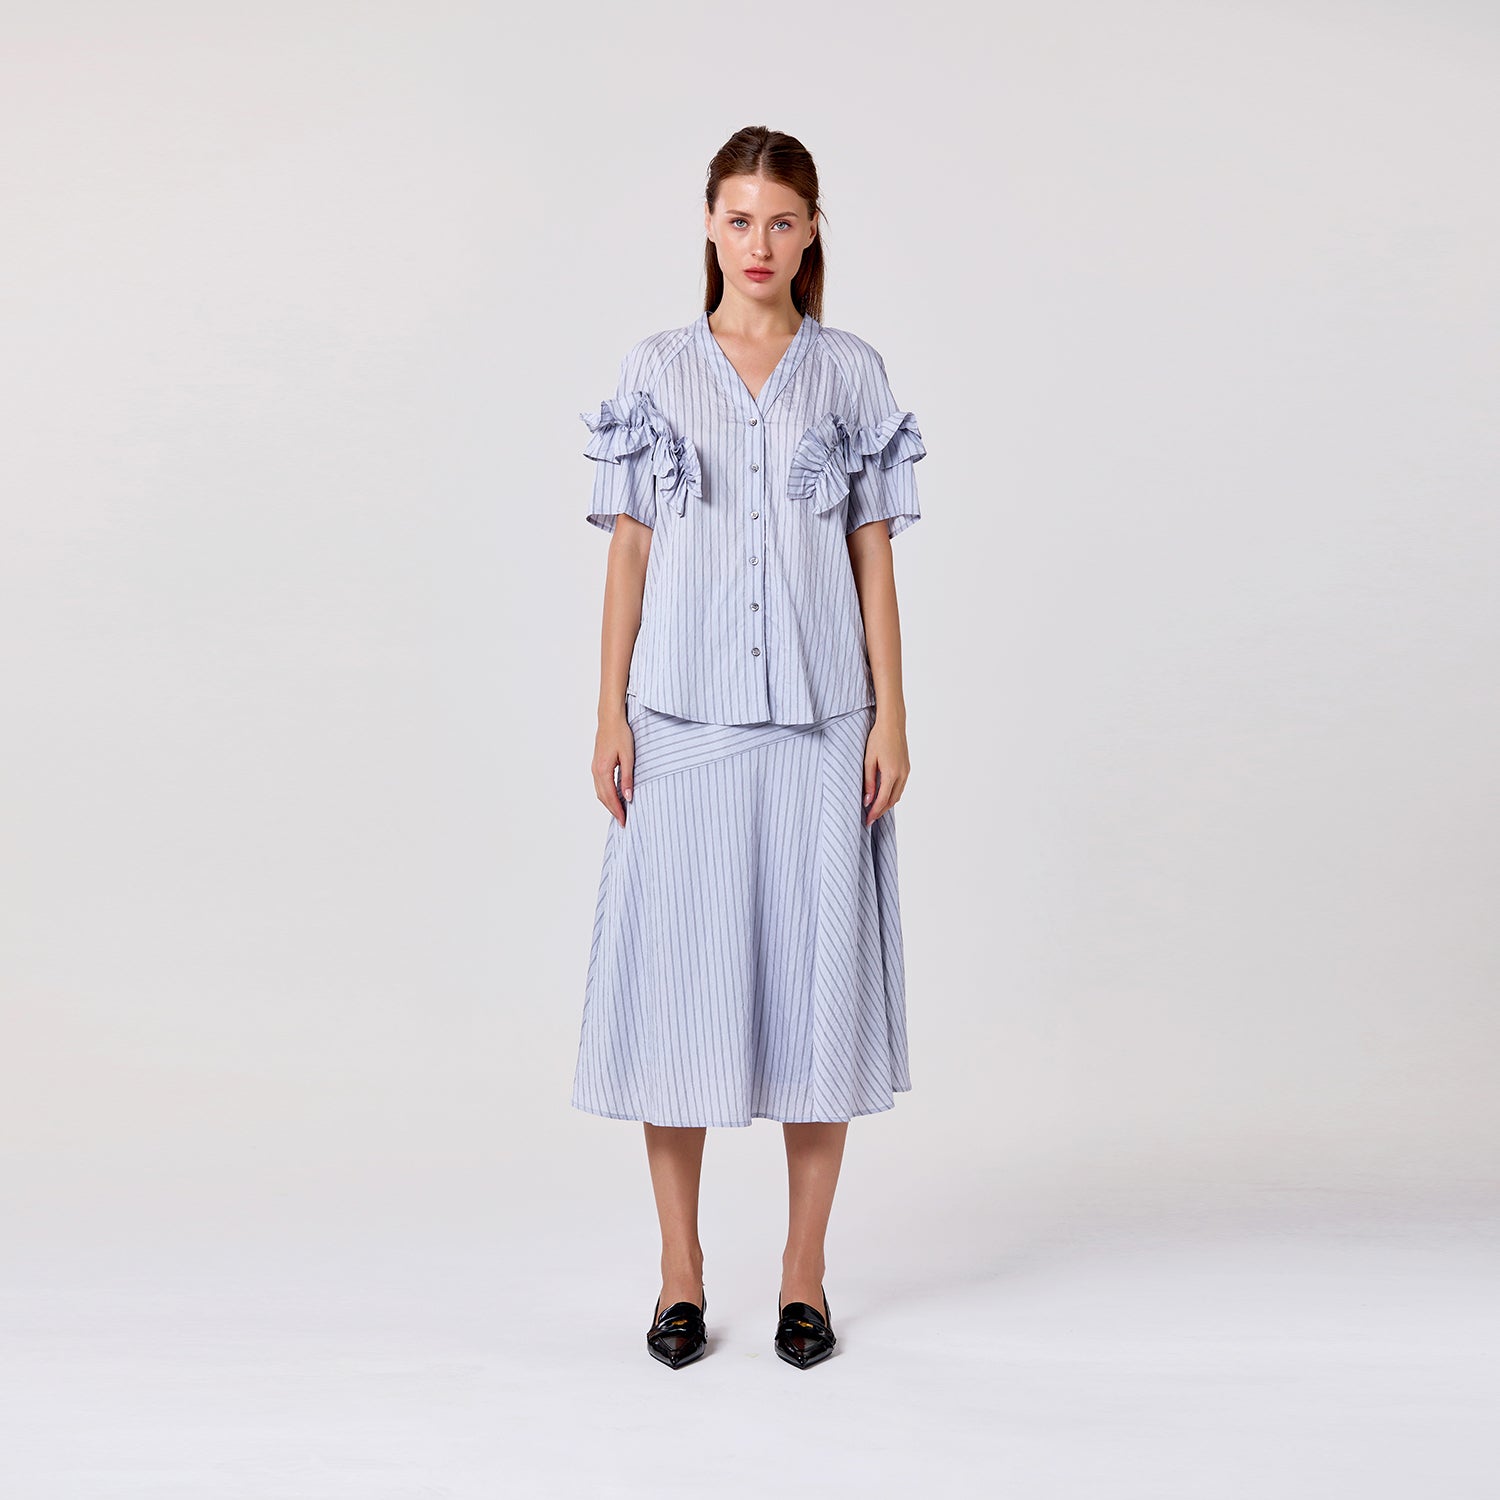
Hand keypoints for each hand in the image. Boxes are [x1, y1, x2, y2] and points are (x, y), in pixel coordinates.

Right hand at [592, 709, 634, 826]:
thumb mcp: (629, 756)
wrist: (610, 719)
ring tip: (620, 812)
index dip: (617, 810)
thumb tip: (628, 797)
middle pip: (603, 797)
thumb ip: (627, 778)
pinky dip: (606, 794)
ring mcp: (595, 767)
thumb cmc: (621, 734)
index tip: (624, 821)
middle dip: (613, 810)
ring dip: (609, 803)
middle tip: (623, 822)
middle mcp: (596, 770)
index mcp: (603, 770)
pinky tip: (614, 797)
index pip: (610, 797)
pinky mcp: (597, 764)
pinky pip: (600, 785)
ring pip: (600, 792)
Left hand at [863, 715, 909, 825]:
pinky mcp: (907, 768)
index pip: (882, 801)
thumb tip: (868, 800)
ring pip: (897, 795)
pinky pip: (900, 787)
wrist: (892, 724)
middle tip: (870, 818)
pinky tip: (883, 795)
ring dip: (887, 804)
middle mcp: (902, 775)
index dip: (874, 813)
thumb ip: (869, 782)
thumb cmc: (878, 739)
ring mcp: (906, 771)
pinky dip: (892, 794)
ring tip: (875, 809)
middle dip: (881, 811)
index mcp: (891, 774)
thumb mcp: (868, 760)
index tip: (867, 821)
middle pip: (892, 801)